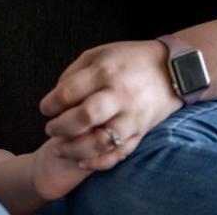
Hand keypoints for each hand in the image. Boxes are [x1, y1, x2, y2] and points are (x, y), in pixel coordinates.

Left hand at [39, 41, 182, 170]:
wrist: (172, 70)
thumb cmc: (128, 59)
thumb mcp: (99, 54)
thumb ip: (74, 73)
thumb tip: (55, 97)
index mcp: (105, 72)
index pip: (70, 91)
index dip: (51, 103)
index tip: (45, 109)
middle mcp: (119, 95)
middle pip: (86, 117)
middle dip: (61, 127)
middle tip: (49, 129)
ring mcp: (132, 116)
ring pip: (102, 141)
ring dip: (75, 149)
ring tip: (59, 148)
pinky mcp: (142, 132)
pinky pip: (120, 153)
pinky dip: (99, 162)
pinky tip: (81, 161)